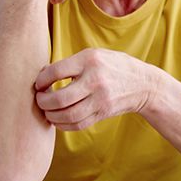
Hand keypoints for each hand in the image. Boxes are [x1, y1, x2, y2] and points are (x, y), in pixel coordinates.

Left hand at [34, 49, 160, 130]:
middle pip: (60, 98)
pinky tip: (58, 120)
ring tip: (47, 111)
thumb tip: (42, 75)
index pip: (56, 72)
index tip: (38, 85)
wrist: (142, 83)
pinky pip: (78, 124)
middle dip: (43, 102)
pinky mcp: (103, 113)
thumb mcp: (93, 55)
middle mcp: (95, 80)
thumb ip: (70, 64)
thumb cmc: (111, 66)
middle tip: (39, 100)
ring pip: (68, 115)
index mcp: (89, 60)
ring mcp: (101, 99)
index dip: (41, 81)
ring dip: (52, 116)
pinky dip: (63, 125)